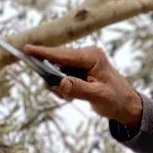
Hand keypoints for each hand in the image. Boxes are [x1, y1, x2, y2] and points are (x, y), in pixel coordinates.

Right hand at [23, 44, 143, 126]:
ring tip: (71, 98)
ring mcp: (82, 61)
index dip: (44, 53)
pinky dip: (63, 87)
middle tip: (60, 93)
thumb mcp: (98, 96)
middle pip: (58, 60)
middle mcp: (86, 55)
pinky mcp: (79, 69)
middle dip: (53, 77)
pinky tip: (72, 96)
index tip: (26, 49)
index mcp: (92, 56)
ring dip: (59, 85)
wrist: (125, 104)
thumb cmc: (115, 98)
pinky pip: (62, 75)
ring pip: (58, 70)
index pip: (64, 54)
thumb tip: (59, 83)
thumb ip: (78, 89)